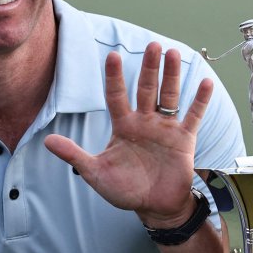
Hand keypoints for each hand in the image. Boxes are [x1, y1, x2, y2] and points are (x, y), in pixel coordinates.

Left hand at [45, 43, 213, 228]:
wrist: (154, 207)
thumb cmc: (124, 190)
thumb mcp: (95, 173)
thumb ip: (74, 155)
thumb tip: (47, 141)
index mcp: (123, 126)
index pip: (116, 96)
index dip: (114, 77)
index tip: (113, 55)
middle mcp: (144, 122)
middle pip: (146, 89)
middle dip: (149, 68)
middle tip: (151, 45)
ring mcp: (165, 129)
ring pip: (169, 96)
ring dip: (171, 76)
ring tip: (173, 53)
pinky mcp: (184, 140)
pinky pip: (193, 116)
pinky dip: (199, 101)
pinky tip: (206, 83)